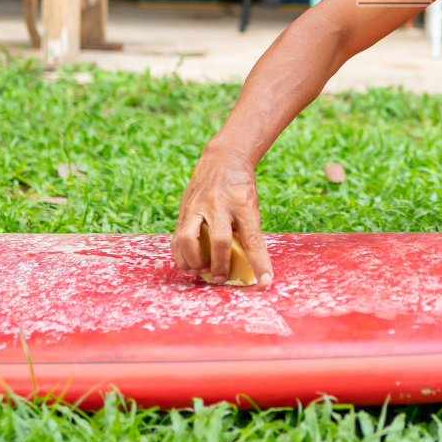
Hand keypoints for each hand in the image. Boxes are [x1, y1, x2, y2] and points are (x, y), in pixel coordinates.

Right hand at [171, 145, 272, 287]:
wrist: (222, 158)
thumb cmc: (241, 186)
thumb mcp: (251, 204)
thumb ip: (247, 230)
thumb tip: (246, 265)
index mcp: (242, 203)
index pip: (253, 239)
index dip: (259, 263)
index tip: (265, 282)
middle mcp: (218, 204)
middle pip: (218, 241)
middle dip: (220, 266)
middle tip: (221, 277)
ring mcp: (197, 205)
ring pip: (187, 240)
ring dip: (194, 262)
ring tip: (203, 270)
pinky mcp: (183, 209)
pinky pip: (176, 237)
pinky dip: (181, 255)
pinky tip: (189, 263)